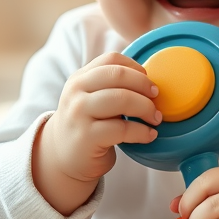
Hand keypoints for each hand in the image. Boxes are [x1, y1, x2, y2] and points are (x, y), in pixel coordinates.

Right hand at [40, 52, 159, 183]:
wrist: (61, 159)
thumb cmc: (87, 126)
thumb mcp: (91, 99)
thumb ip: (111, 86)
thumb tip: (150, 82)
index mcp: (80, 78)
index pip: (112, 59)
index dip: (136, 67)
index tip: (148, 82)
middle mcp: (76, 92)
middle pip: (119, 75)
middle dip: (144, 86)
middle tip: (157, 98)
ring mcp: (79, 113)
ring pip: (122, 99)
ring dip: (147, 108)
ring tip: (155, 119)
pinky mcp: (86, 137)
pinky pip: (123, 129)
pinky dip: (142, 132)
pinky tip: (149, 135)